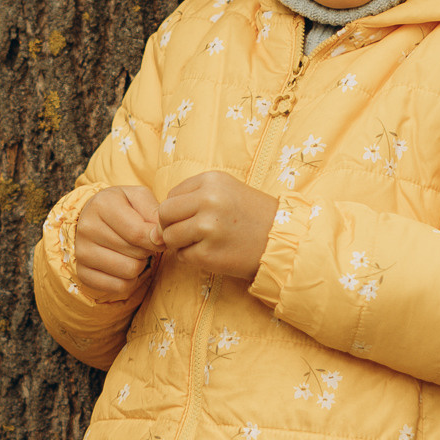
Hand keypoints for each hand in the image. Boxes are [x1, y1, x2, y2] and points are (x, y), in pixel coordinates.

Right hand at [74, 183, 163, 302]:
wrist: (94, 216)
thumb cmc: (123, 207)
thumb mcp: (139, 198)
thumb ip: (155, 213)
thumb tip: (160, 239)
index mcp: (102, 204)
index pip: (138, 233)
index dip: (157, 239)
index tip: (160, 237)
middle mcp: (87, 228)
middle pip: (136, 253)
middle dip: (147, 249)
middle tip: (142, 242)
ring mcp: (81, 252)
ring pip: (130, 272)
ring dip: (140, 265)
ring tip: (133, 252)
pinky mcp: (82, 273)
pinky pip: (120, 286)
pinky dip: (130, 280)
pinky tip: (125, 264)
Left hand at [160, 173, 277, 282]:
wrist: (284, 241)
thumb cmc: (254, 216)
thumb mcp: (226, 191)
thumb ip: (191, 200)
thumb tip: (155, 230)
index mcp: (212, 181)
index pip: (172, 195)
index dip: (179, 210)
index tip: (197, 217)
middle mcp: (208, 201)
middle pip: (164, 215)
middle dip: (172, 226)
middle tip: (192, 233)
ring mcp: (207, 228)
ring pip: (169, 237)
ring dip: (181, 244)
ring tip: (204, 243)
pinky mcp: (207, 254)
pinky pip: (182, 256)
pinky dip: (192, 258)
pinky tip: (213, 253)